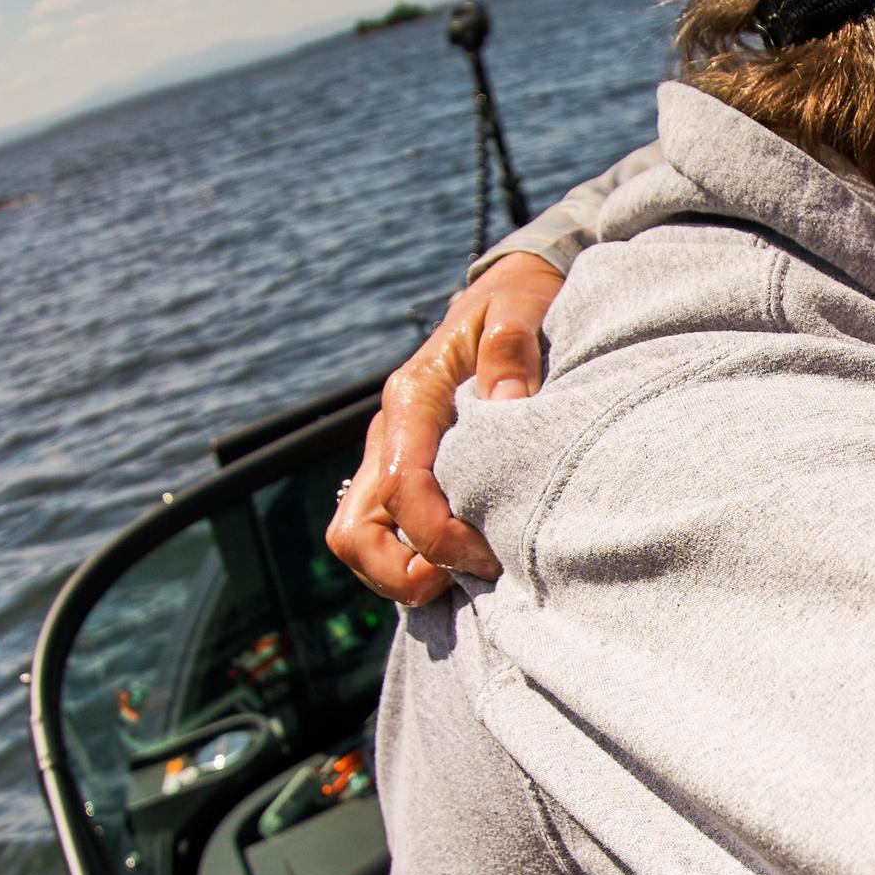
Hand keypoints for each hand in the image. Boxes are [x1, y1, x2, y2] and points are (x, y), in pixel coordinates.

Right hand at [326, 254, 559, 604]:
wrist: (507, 294)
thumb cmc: (516, 303)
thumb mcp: (520, 309)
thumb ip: (511, 349)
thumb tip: (508, 401)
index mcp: (411, 399)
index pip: (402, 488)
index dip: (438, 537)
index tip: (487, 556)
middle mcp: (390, 433)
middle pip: (355, 530)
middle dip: (398, 574)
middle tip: (465, 580)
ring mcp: (392, 457)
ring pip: (359, 537)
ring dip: (401, 573)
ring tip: (464, 576)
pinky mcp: (404, 472)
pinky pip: (385, 532)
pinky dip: (411, 561)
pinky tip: (464, 562)